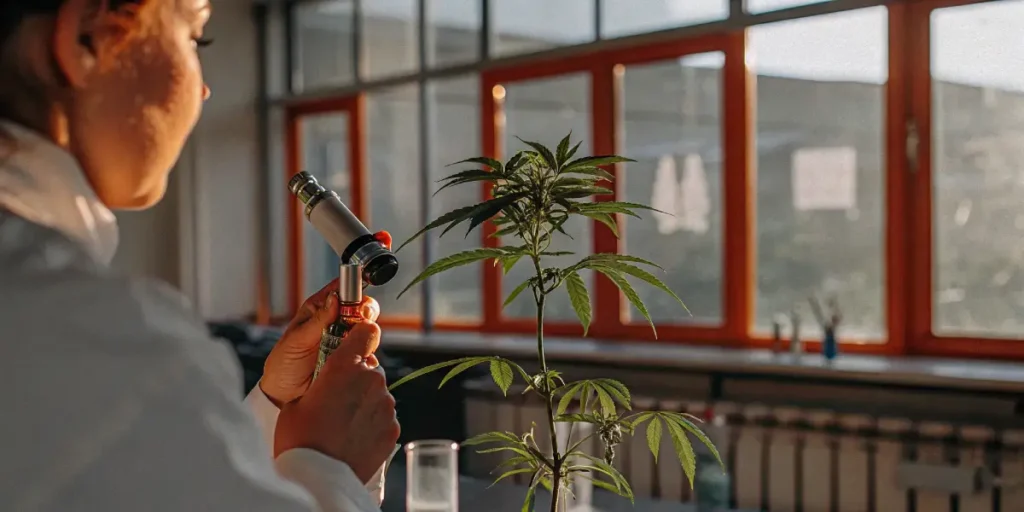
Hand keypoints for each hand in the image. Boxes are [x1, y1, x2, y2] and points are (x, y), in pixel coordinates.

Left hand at [260, 231, 391, 406]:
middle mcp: (338, 321)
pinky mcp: (356, 361)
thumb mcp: (294, 341)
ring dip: (363, 337)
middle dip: (366, 310)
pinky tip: (351, 364)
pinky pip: (371, 353)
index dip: (364, 263)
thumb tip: (335, 298)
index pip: (346, 281)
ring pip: (371, 329)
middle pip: (366, 304)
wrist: (283, 399)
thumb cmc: (283, 365)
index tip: (383, 241)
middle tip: (355, 322)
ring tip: (341, 350)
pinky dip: (366, 356)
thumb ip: (317, 320)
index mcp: (321, 308)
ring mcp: (349, 341)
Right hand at [274, 322, 400, 483]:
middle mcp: (370, 380)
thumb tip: (329, 380)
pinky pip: (384, 417)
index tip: (355, 344)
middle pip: (370, 368)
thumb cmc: (299, 438)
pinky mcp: (393, 427)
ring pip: (378, 393)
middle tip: (338, 399)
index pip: (365, 332)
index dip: (360, 337)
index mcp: (344, 366)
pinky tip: (354, 436)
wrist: (318, 478)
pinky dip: (373, 423)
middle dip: (358, 378)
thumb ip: (321, 382)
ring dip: (366, 402)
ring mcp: (385, 404)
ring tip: (344, 423)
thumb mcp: (298, 401)